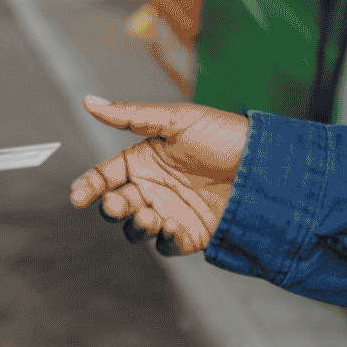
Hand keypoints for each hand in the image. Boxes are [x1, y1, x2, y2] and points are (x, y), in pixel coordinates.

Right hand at [68, 96, 248, 254]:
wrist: (268, 164)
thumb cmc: (225, 135)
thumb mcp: (178, 119)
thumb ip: (131, 116)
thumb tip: (89, 102)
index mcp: (144, 160)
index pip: (105, 176)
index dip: (88, 186)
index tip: (78, 196)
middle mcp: (153, 187)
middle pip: (116, 205)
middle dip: (111, 207)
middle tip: (118, 203)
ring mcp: (170, 211)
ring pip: (136, 228)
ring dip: (135, 225)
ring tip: (150, 215)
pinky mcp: (190, 234)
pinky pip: (166, 245)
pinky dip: (163, 240)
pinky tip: (170, 228)